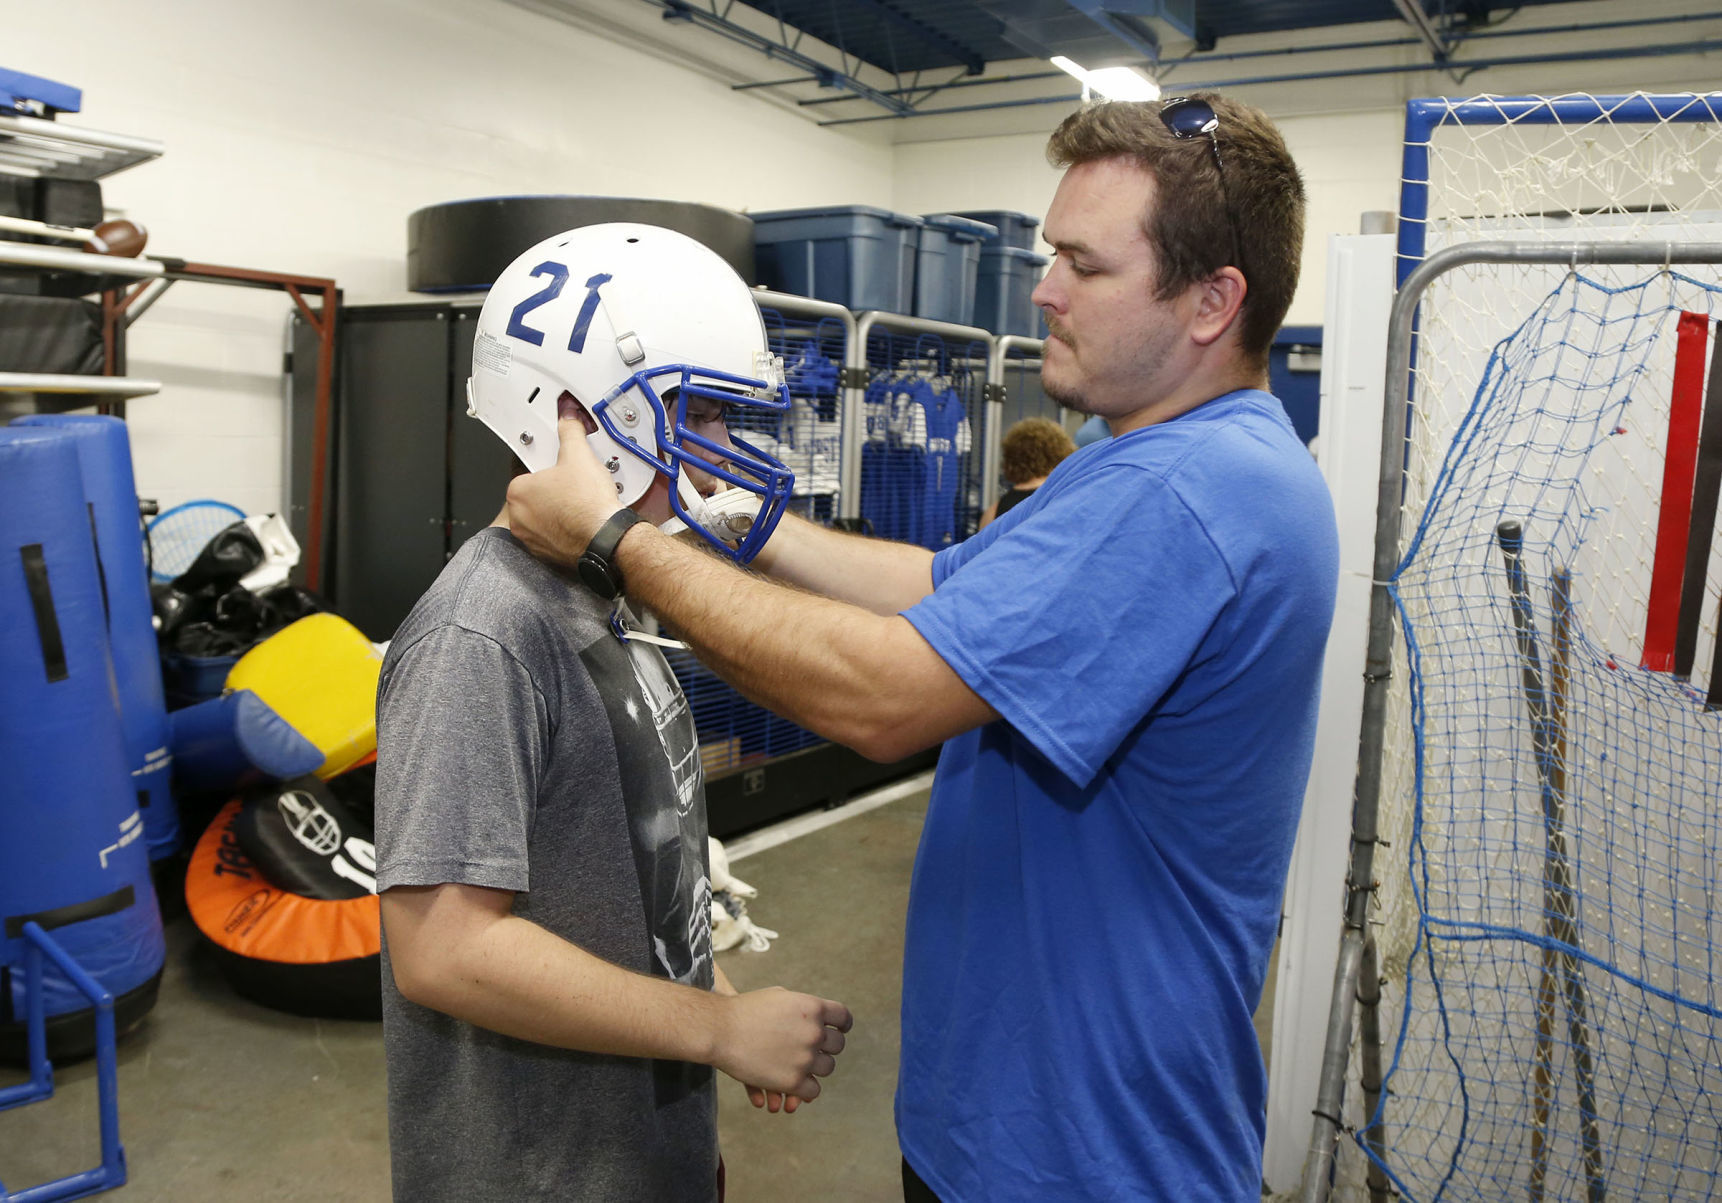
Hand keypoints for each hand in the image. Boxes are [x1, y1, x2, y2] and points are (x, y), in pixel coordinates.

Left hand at [505, 417, 624, 567]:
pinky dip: (561, 531)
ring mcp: (530, 539)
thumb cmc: (589, 506)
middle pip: (532, 497)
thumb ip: (569, 432)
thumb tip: (567, 419)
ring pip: (540, 518)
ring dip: (554, 513)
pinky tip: (578, 523)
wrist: (606, 539)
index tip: (560, 473)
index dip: (547, 472)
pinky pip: (549, 538)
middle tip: (571, 489)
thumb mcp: (579, 456)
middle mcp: (518, 518)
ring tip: (576, 506)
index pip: (527, 474)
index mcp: (518, 492)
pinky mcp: (544, 554)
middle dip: (550, 493)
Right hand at [712, 987, 851, 1104]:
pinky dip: (806, 1089)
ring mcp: (805, 1058)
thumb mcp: (779, 997)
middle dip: (827, 1048)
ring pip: (827, 1068)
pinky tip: (795, 1084)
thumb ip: (801, 1007)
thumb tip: (817, 1018)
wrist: (719, 1030)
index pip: (843, 1018)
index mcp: (813, 1007)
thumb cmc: (745, 1011)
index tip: (839, 1031)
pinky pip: (813, 1090)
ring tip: (801, 1066)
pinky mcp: (794, 1081)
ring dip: (816, 1068)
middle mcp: (814, 1032)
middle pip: (838, 1046)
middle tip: (816, 1051)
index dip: (842, 1026)